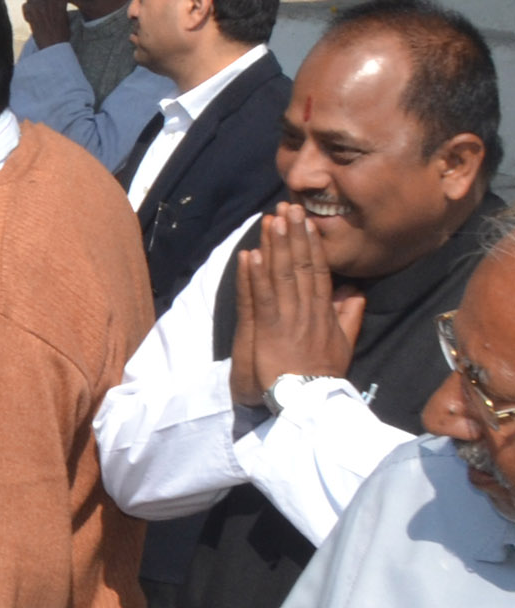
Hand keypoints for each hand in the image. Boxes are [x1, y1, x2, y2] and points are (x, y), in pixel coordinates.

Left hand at [21, 0, 71, 48]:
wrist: (54, 45)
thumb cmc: (60, 32)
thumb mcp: (64, 14)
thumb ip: (57, 2)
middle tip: (38, 8)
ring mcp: (41, 5)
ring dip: (30, 5)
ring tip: (35, 16)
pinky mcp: (32, 12)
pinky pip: (25, 5)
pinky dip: (26, 13)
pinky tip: (32, 21)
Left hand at [229, 204, 366, 407]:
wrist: (310, 401)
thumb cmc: (322, 374)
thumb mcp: (344, 344)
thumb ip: (349, 316)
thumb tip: (356, 290)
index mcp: (323, 312)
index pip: (318, 270)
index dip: (311, 244)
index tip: (306, 221)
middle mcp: (307, 310)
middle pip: (299, 265)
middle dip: (293, 234)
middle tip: (287, 206)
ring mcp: (287, 318)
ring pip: (280, 275)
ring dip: (274, 246)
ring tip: (270, 220)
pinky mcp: (269, 329)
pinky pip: (261, 297)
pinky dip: (255, 275)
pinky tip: (251, 254)